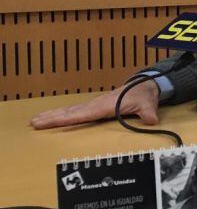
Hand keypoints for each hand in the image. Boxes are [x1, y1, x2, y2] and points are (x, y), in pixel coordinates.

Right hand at [30, 79, 160, 129]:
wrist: (144, 86)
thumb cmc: (144, 95)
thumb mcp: (148, 104)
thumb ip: (148, 113)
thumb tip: (151, 120)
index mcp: (106, 105)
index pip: (84, 113)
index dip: (68, 118)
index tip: (52, 121)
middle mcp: (96, 104)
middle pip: (71, 112)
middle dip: (52, 117)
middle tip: (33, 123)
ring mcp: (94, 105)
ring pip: (70, 111)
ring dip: (52, 116)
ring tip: (35, 121)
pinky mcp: (94, 107)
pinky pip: (74, 111)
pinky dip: (61, 115)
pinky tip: (51, 118)